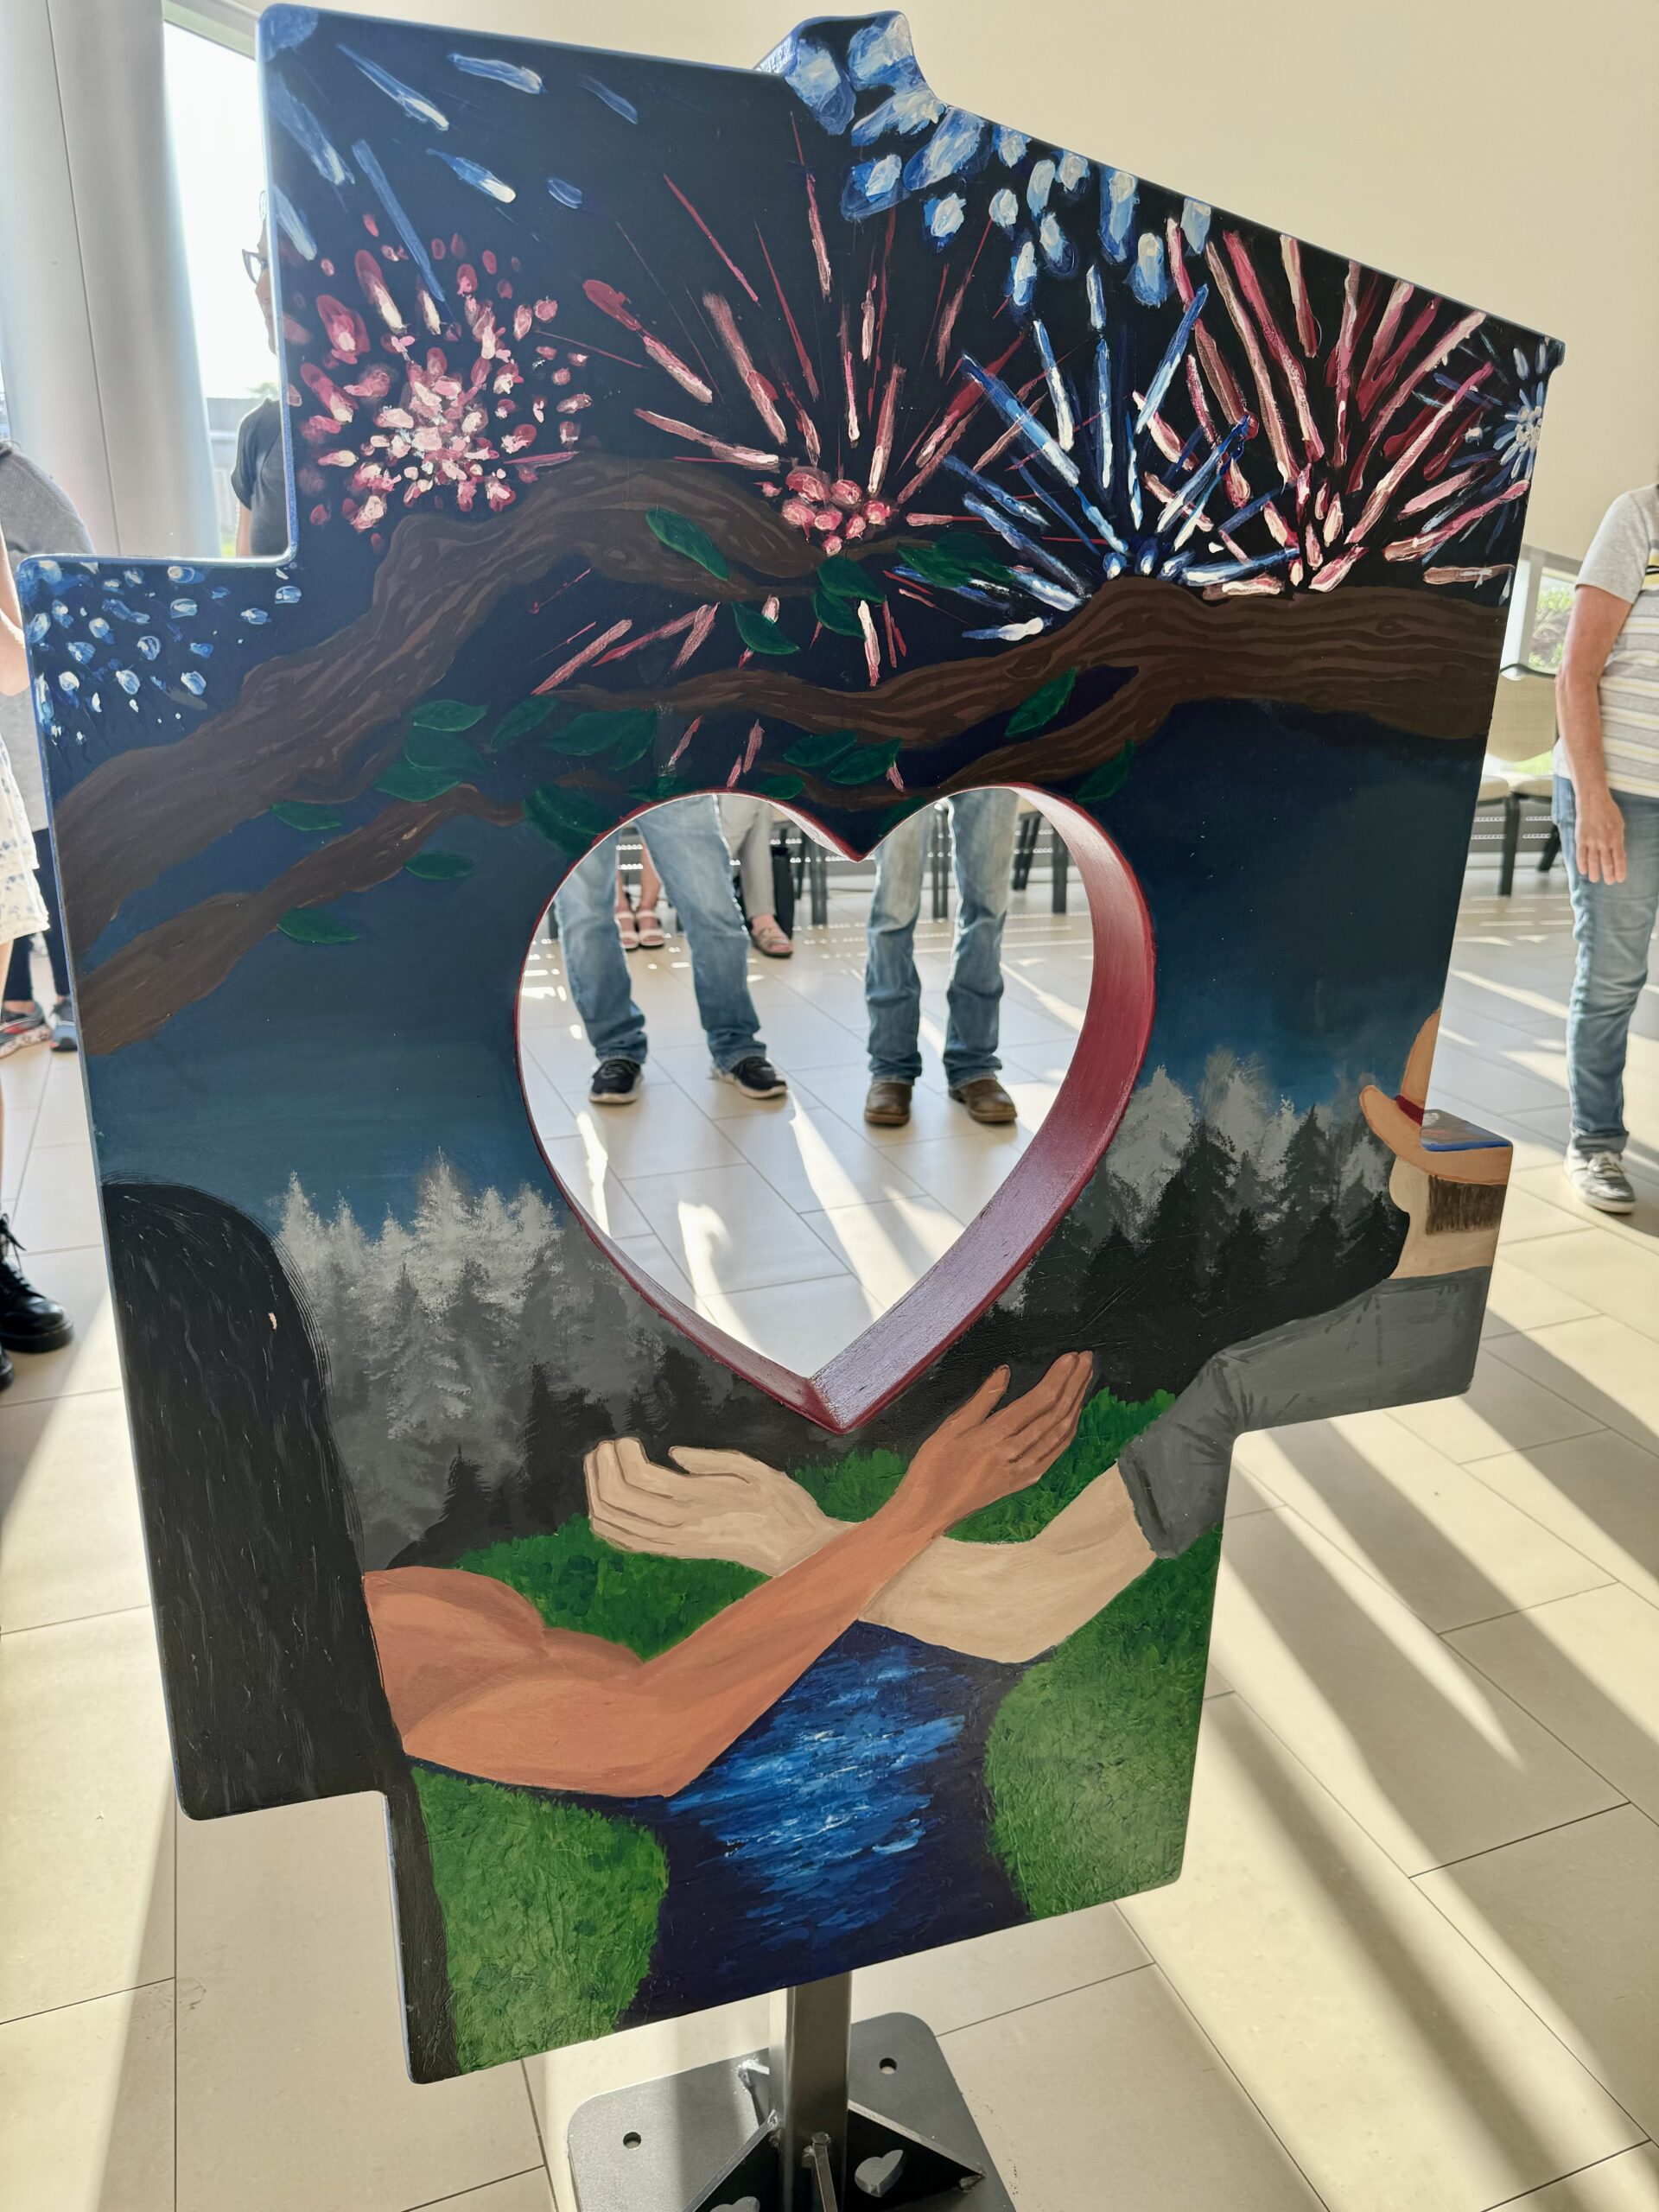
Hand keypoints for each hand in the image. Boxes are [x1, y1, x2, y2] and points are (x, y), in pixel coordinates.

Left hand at [584, 1437, 835, 1574]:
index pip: (641, 1479)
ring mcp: (675, 1544)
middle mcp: (681, 1526)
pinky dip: (607, 1525)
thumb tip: (673, 1455)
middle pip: (619, 1501)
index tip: (627, 1438)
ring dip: (597, 1493)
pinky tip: (604, 1503)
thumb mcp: (756, 1470)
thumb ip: (713, 1461)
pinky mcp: (675, 1553)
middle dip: (601, 1470)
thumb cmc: (781, 1505)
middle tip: (605, 1446)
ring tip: (600, 1467)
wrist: (796, 1550)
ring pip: (616, 1525)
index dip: (622, 1456)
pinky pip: (628, 1543)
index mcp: (701, 1500)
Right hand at [897, 1354, 1093, 1529]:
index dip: (1058, 1378)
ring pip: (1059, 1433)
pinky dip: (1068, 1432)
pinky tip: (1073, 1416)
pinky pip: (1053, 1454)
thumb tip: (1005, 1372)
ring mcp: (1022, 1470)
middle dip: (1074, 1384)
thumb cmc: (931, 1468)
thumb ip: (981, 1400)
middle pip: (1054, 1414)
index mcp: (994, 1437)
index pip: (1037, 1402)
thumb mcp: (949, 1428)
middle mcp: (1014, 1454)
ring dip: (1076, 1404)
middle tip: (1087, 1360)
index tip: (1072, 1357)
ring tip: (1085, 1380)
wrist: (928, 1512)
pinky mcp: (1022, 1482)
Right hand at [1575, 788, 1626, 884]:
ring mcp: (1591, 842)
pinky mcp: (1581, 839)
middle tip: (1609, 882)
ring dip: (1594, 872)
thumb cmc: (1608, 811)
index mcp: (1616, 839)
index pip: (1619, 859)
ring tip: (1595, 879)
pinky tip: (1583, 871)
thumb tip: (1619, 852)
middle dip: (1608, 875)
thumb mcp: (1620, 825)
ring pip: (1593, 862)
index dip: (1620, 870)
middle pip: (1606, 863)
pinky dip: (1581, 864)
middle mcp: (1604, 843)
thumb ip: (1619, 839)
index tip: (1620, 879)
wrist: (1593, 801)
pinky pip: (1580, 855)